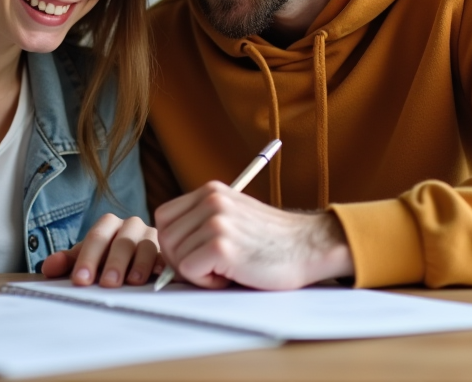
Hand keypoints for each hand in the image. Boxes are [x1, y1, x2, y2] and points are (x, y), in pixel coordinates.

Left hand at [40, 214, 161, 286]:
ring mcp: (151, 236)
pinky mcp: (167, 250)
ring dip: (139, 264)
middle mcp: (131, 226)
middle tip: (107, 283)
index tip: (81, 280)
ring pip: (146, 246)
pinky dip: (162, 264)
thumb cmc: (106, 258)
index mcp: (108, 224)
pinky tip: (158, 274)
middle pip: (122, 242)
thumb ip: (68, 262)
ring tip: (132, 282)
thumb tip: (48, 267)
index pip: (96, 238)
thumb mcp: (86, 258)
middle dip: (114, 263)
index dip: (88, 259)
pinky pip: (167, 255)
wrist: (135, 256)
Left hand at [154, 181, 353, 289]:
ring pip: (175, 255)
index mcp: (210, 191)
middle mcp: (211, 201)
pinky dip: (206, 281)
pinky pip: (189, 270)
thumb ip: (201, 221)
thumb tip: (167, 246)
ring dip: (197, 271)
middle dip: (181, 259)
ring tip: (227, 268)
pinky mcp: (222, 246)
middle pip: (164, 237)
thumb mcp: (233, 215)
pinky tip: (231, 275)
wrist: (308, 247)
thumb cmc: (271, 241)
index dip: (173, 241)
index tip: (195, 253)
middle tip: (212, 266)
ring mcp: (216, 222)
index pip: (163, 216)